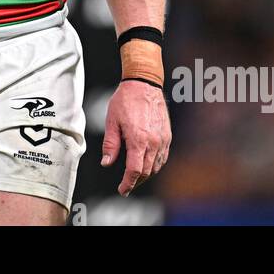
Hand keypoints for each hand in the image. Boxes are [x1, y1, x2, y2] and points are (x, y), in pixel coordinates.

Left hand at [101, 80, 170, 195]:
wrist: (144, 84)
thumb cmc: (125, 100)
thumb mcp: (111, 122)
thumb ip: (110, 145)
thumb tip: (107, 163)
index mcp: (138, 140)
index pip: (134, 171)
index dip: (127, 183)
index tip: (122, 190)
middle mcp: (153, 142)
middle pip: (146, 172)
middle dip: (135, 182)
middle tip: (126, 186)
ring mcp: (163, 139)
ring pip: (156, 166)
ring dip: (146, 175)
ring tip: (135, 177)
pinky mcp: (167, 135)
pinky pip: (163, 157)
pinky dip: (155, 165)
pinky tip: (147, 165)